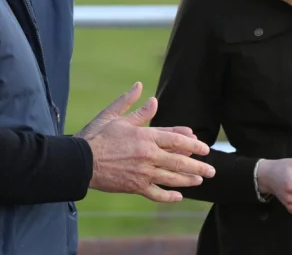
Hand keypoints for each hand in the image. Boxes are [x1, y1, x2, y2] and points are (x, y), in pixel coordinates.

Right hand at [76, 82, 214, 201]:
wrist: (79, 161)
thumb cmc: (96, 136)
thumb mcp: (115, 117)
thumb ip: (134, 106)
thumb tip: (148, 94)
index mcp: (145, 137)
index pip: (176, 139)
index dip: (192, 144)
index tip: (204, 148)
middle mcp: (148, 156)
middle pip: (179, 161)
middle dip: (198, 166)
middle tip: (211, 170)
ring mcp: (142, 173)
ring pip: (171, 178)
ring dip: (188, 180)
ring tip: (200, 180)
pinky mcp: (135, 187)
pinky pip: (156, 194)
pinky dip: (169, 197)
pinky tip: (178, 196)